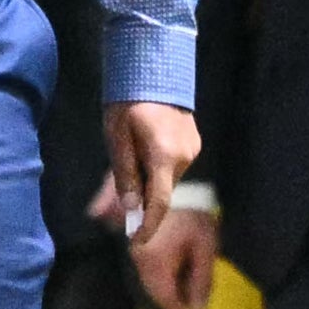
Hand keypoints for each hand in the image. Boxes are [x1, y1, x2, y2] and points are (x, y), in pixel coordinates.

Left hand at [104, 100, 197, 232]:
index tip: (136, 241)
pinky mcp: (193, 143)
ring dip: (148, 183)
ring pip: (166, 179)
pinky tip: (140, 155)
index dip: (148, 225)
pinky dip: (156, 170)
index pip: (159, 201)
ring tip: (125, 167)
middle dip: (141, 203)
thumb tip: (131, 208)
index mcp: (164, 155)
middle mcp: (185, 156)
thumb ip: (125, 174)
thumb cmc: (128, 100)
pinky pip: (172, 166)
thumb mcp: (117, 138)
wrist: (154, 67)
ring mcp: (192, 149)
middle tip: (114, 208)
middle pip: (161, 191)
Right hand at [128, 204, 218, 308]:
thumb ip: (201, 281)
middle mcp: (139, 258)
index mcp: (155, 262)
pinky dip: (159, 275)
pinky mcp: (135, 238)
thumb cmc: (193, 215)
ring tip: (182, 295)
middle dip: (171, 303)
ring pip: (148, 278)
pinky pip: (146, 265)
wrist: (176, 182)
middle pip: (154, 289)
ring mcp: (134, 247)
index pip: (165, 298)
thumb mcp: (205, 249)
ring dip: (165, 288)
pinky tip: (173, 274)